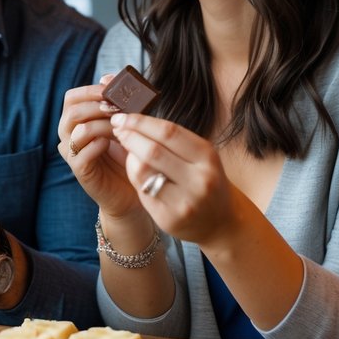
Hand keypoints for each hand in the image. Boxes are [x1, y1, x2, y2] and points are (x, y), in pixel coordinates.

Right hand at [57, 75, 136, 218]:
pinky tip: (113, 144)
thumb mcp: (124, 123)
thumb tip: (109, 77)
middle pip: (71, 111)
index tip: (111, 89)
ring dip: (102, 124)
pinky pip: (81, 153)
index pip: (72, 97)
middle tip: (118, 109)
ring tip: (121, 128)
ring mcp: (72, 153)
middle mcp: (68, 135)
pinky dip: (98, 144)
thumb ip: (117, 102)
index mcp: (76, 120)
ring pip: (77, 129)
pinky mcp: (79, 171)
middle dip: (96, 106)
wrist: (129, 189)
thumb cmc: (126, 153)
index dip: (90, 90)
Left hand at [108, 111, 238, 245]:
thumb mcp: (201, 157)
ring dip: (129, 156)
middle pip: (153, 151)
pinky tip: (134, 170)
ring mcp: (184, 202)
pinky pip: (142, 191)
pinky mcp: (169, 219)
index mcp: (208, 157)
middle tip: (117, 128)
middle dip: (130, 136)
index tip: (122, 116)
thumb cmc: (205, 181)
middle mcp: (199, 179)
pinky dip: (134, 176)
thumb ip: (173, 141)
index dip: (141, 122)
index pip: (168, 132)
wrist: (221, 222)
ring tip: (126, 149)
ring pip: (143, 171)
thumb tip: (134, 122)